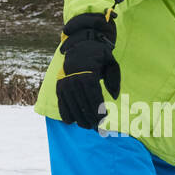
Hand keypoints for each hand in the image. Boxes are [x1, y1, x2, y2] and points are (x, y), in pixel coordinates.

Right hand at [56, 10, 119, 129]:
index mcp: (89, 72)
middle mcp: (75, 77)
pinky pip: (61, 100)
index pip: (94, 95)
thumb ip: (114, 79)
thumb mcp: (111, 62)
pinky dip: (64, 111)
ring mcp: (65, 81)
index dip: (98, 109)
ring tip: (87, 126)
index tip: (104, 119)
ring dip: (79, 117)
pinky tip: (70, 121)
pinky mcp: (59, 84)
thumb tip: (115, 96)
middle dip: (90, 117)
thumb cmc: (100, 56)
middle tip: (97, 127)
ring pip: (72, 104)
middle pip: (82, 102)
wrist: (80, 46)